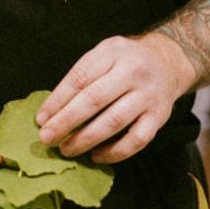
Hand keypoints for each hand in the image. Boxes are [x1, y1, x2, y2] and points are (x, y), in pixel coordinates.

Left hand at [35, 34, 193, 162]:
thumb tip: (52, 109)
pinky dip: (114, 152)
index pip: (80, 77)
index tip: (41, 118)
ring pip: (114, 122)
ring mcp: (148, 95)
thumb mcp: (105, 53)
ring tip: (66, 149)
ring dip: (86, 139)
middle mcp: (132, 72)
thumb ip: (83, 74)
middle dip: (66, 121)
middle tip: (47, 138)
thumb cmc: (126, 60)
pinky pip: (136, 140)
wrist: (168, 62)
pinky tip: (96, 156)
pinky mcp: (159, 117)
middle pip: (94, 99)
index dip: (57, 100)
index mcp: (113, 52)